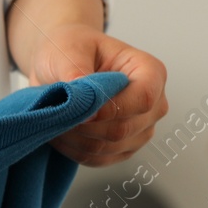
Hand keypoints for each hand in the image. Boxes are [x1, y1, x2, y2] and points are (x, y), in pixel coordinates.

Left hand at [5, 0, 167, 167]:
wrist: (63, 62)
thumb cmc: (71, 48)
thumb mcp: (68, 49)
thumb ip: (75, 70)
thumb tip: (80, 97)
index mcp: (150, 72)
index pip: (143, 98)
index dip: (111, 108)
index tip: (79, 109)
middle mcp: (153, 104)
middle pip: (124, 128)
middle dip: (85, 126)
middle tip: (56, 111)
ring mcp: (140, 130)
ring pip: (109, 147)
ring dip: (75, 138)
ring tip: (54, 117)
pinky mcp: (122, 149)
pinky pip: (98, 159)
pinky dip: (73, 150)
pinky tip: (59, 131)